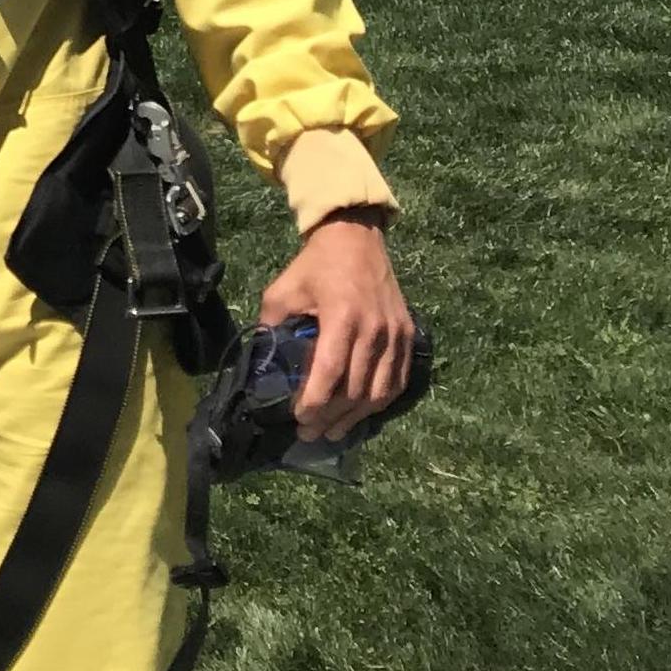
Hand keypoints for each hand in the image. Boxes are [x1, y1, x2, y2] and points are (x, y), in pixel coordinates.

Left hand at [256, 213, 415, 440]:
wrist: (355, 237)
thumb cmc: (315, 265)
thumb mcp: (283, 289)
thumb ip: (272, 326)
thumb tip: (262, 363)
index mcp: (342, 317)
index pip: (330, 372)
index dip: (315, 402)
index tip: (299, 418)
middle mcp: (374, 330)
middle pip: (355, 389)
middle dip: (331, 417)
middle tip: (310, 433)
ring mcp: (396, 335)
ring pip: (379, 392)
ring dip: (355, 417)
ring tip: (333, 432)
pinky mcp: (407, 336)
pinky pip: (397, 381)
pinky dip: (379, 402)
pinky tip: (361, 414)